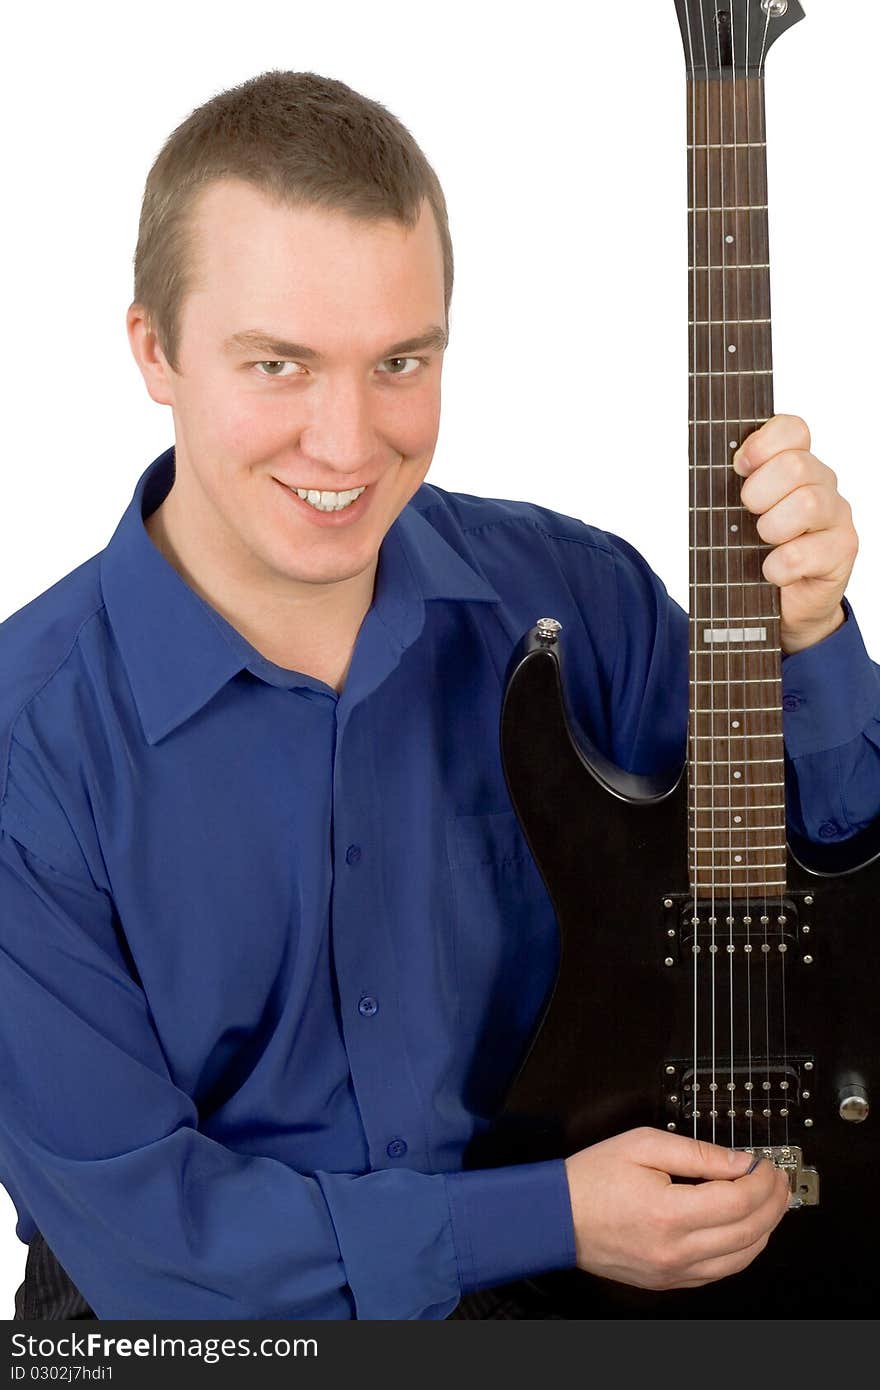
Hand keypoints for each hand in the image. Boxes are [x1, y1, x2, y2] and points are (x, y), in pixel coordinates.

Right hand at [564, 1126, 789, 1289]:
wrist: (555, 1217)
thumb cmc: (592, 1179)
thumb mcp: (642, 1144)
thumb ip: (696, 1153)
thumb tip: (739, 1161)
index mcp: (669, 1212)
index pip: (739, 1200)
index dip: (762, 1180)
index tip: (765, 1163)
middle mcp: (676, 1249)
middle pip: (749, 1231)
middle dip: (773, 1202)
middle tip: (775, 1178)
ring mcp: (674, 1271)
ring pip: (742, 1257)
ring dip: (765, 1229)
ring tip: (767, 1201)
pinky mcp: (669, 1281)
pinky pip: (720, 1272)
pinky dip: (743, 1250)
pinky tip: (745, 1228)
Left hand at [732, 414, 858, 654]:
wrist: (786, 605)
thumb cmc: (757, 553)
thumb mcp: (736, 514)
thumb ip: (728, 487)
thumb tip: (706, 466)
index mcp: (797, 465)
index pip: (792, 429)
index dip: (763, 443)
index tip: (739, 466)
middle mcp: (822, 484)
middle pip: (796, 465)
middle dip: (759, 493)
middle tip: (748, 513)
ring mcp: (836, 516)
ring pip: (808, 504)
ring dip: (772, 527)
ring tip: (763, 543)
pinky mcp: (842, 551)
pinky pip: (804, 553)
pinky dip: (778, 566)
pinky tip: (772, 571)